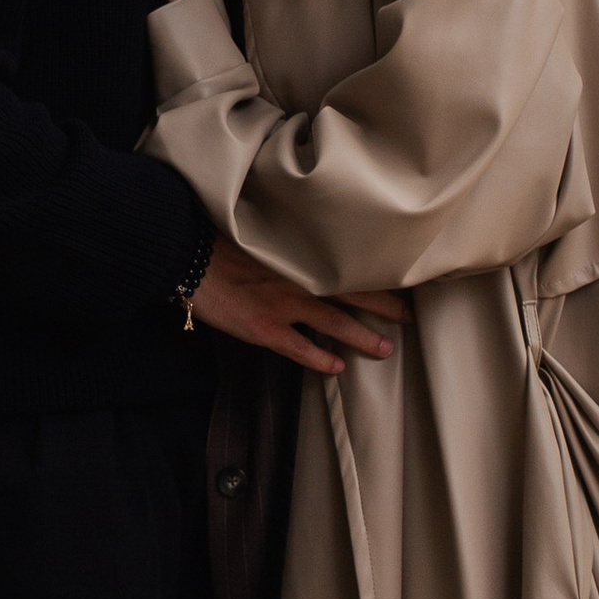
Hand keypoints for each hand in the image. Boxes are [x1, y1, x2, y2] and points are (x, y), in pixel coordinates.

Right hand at [187, 235, 405, 370]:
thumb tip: (309, 241)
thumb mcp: (263, 230)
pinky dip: (320, 359)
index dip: (377, 270)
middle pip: (355, 292)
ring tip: (385, 350)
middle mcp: (300, 278)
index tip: (402, 274)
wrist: (188, 254)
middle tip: (410, 317)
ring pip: (336, 323)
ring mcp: (285, 305)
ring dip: (363, 338)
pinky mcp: (265, 328)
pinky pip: (300, 348)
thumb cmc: (220, 237)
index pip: (350, 261)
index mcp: (301, 253)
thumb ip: (289, 240)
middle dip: (386, 306)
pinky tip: (336, 368)